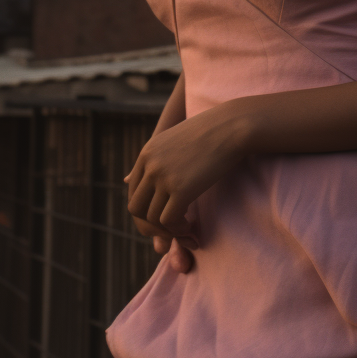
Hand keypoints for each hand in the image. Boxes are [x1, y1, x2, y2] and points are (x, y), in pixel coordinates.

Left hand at [125, 105, 247, 261]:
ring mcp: (163, 177)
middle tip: (172, 231)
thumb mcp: (173, 141)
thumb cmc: (209, 133)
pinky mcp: (181, 189)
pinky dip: (179, 231)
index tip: (165, 216)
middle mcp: (150, 165)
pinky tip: (191, 228)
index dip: (146, 210)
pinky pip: (169, 221)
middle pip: (135, 209)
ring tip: (187, 231)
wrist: (232, 125)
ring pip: (152, 219)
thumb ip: (152, 160)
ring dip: (169, 232)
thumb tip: (124, 179)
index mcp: (147, 153)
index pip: (132, 192)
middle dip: (151, 226)